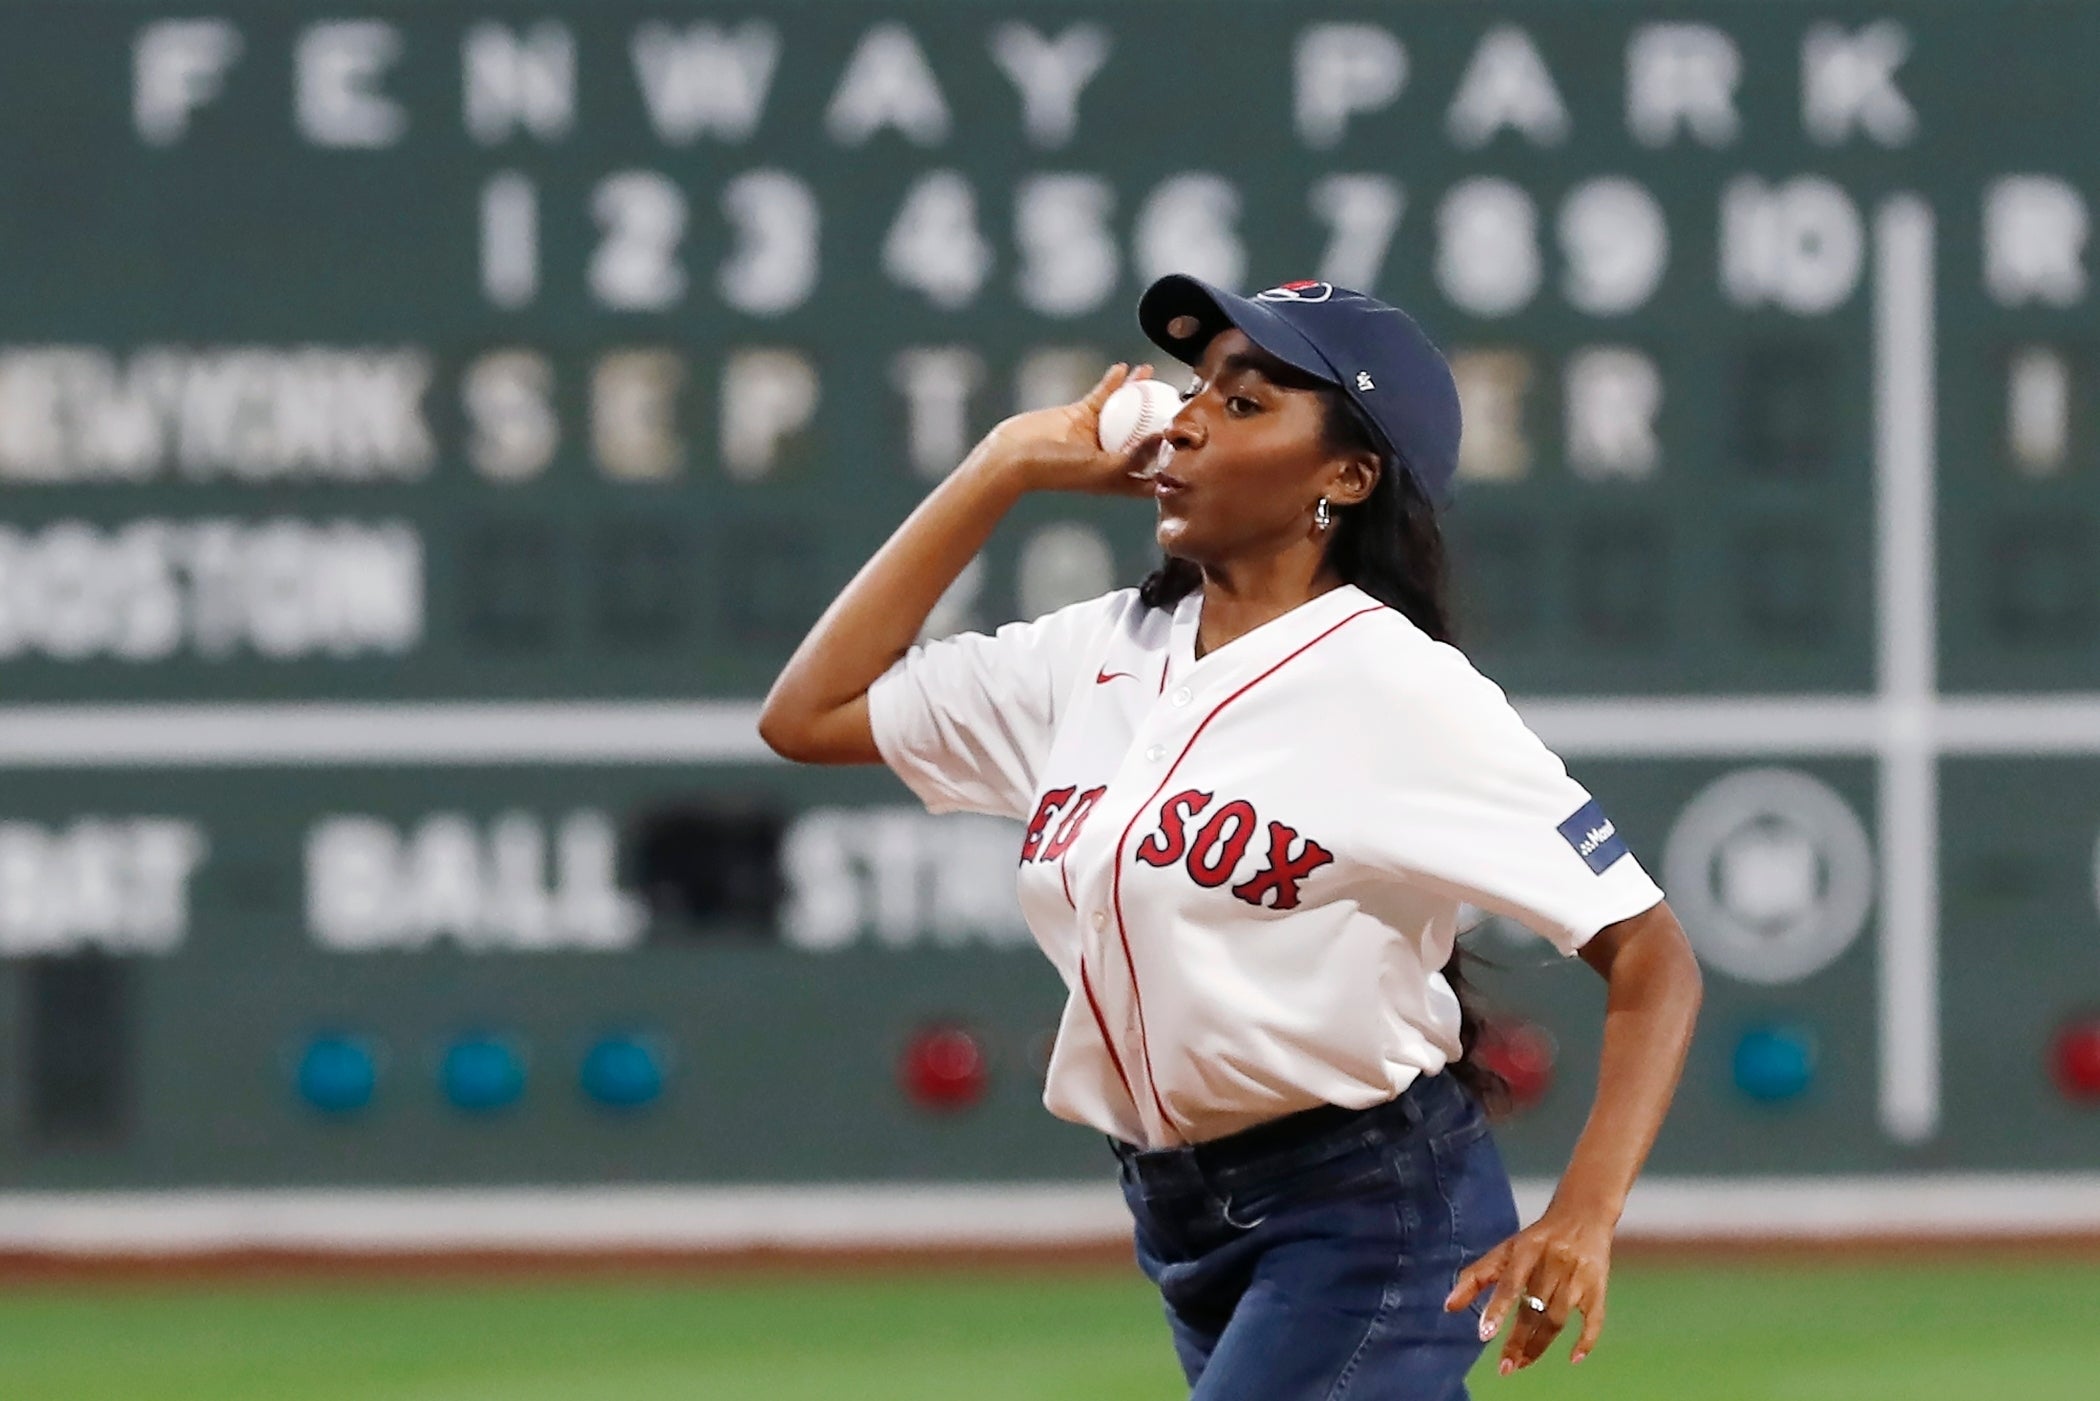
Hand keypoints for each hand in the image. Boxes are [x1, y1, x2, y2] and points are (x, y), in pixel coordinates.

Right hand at [965, 363, 1164, 495]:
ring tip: (1154, 376)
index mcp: (1118, 478)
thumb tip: (1164, 436)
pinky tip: (1125, 369)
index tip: (1191, 445)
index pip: (1152, 472)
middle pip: (1143, 436)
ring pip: (1125, 411)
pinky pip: (1102, 396)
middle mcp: (1110, 456)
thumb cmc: (1058, 470)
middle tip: (1180, 400)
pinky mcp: (1080, 416)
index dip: (1172, 461)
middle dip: (1161, 419)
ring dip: (1139, 394)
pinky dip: (1113, 383)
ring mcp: (1095, 435)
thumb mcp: (1103, 467)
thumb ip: (1135, 455)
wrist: (1016, 456)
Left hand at [1443, 1204, 1614, 1374]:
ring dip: (1540, 1345)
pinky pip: (1595, 1318)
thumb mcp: (1505, 1250)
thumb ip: (1476, 1277)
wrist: (1583, 1215)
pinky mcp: (1598, 1288)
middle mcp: (1553, 1264)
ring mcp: (1578, 1277)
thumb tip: (1448, 1307)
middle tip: (1504, 1367)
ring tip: (1522, 1364)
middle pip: (1535, 1308)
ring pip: (1558, 1318)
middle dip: (1518, 1340)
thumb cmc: (1537, 1240)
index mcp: (1527, 1250)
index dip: (1498, 1309)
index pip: (1510, 1283)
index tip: (1484, 1335)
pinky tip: (1574, 1359)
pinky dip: (1587, 1340)